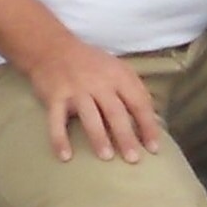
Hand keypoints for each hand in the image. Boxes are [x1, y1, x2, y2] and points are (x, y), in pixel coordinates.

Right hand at [22, 36, 163, 162]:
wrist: (52, 47)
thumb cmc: (90, 63)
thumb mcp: (117, 68)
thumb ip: (135, 91)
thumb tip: (155, 120)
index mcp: (117, 76)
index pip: (138, 102)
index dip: (148, 126)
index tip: (154, 148)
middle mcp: (97, 82)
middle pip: (115, 112)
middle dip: (125, 136)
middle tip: (133, 159)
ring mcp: (75, 89)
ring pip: (89, 116)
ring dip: (98, 137)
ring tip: (106, 157)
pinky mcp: (54, 96)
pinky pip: (56, 120)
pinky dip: (59, 138)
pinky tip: (64, 156)